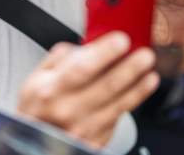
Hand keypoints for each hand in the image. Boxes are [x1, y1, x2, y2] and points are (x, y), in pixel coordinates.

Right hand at [16, 32, 159, 148]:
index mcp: (52, 90)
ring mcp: (84, 129)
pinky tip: (140, 89)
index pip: (82, 68)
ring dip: (138, 88)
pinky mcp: (96, 141)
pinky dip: (131, 102)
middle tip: (145, 55)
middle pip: (106, 87)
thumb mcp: (36, 79)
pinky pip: (117, 118)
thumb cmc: (35, 110)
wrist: (32, 144)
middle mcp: (68, 110)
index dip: (104, 54)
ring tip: (151, 74)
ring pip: (117, 105)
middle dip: (130, 69)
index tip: (121, 40)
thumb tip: (85, 45)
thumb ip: (59, 58)